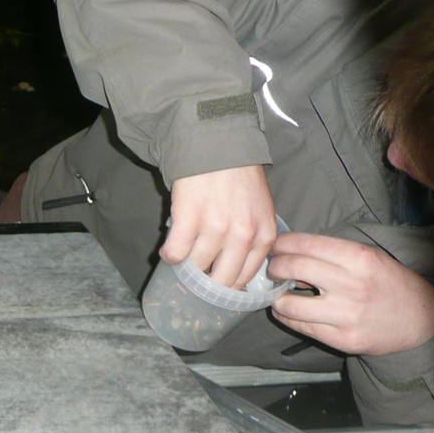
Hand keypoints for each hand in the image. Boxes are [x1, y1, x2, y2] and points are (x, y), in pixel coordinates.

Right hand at [161, 165, 275, 288]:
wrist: (217, 145)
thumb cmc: (238, 179)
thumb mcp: (260, 211)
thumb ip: (254, 240)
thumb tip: (234, 272)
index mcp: (264, 236)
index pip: (244, 279)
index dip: (226, 286)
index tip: (214, 286)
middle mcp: (243, 235)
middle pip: (221, 281)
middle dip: (206, 284)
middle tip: (197, 279)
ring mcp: (216, 227)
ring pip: (196, 268)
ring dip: (185, 267)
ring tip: (183, 257)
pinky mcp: (189, 218)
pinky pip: (175, 254)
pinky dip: (169, 256)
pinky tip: (170, 249)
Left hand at [267, 232, 433, 355]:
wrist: (421, 320)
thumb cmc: (389, 284)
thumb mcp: (369, 259)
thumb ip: (332, 256)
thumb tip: (290, 256)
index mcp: (360, 258)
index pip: (306, 244)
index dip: (282, 244)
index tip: (274, 247)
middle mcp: (352, 285)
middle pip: (292, 268)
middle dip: (274, 267)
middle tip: (272, 270)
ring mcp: (347, 315)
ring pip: (288, 304)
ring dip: (276, 298)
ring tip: (279, 295)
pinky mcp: (343, 340)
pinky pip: (301, 327)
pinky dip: (287, 318)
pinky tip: (288, 312)